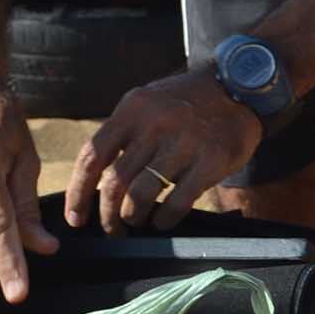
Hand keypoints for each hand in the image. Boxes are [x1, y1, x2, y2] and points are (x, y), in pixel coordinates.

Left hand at [65, 69, 261, 235]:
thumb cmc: (185, 103)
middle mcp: (156, 123)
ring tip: (137, 222)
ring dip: (133, 218)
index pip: (92, 156)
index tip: (75, 218)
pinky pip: (176, 203)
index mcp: (134, 109)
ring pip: (141, 196)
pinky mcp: (212, 159)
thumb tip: (93, 184)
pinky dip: (163, 220)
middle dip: (108, 215)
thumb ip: (123, 136)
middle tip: (112, 228)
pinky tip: (163, 220)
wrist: (239, 85)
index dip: (78, 193)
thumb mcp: (149, 104)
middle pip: (115, 183)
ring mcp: (185, 141)